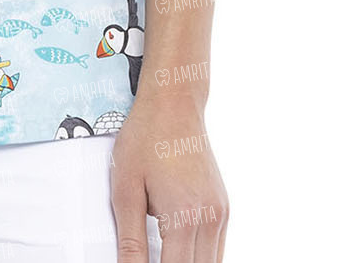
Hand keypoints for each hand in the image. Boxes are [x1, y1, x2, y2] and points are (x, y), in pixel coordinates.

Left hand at [110, 92, 227, 261]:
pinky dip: (199, 256)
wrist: (174, 102)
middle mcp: (209, 219)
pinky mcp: (223, 207)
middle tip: (149, 254)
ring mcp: (221, 213)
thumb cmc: (145, 138)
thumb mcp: (125, 189)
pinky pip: (217, 249)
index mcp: (184, 217)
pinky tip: (177, 248)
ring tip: (161, 251)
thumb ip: (130, 239)